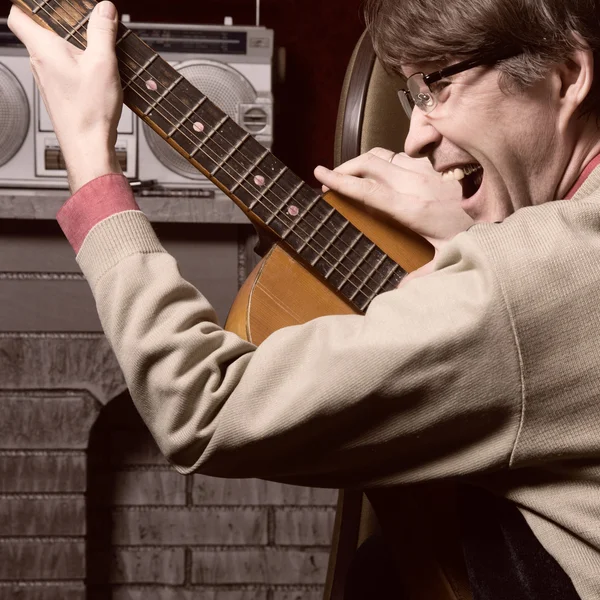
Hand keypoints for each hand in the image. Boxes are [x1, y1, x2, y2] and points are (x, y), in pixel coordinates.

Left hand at [8, 2, 122, 192]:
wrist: (88, 147)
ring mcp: (48, 81)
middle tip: (86, 24)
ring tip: (96, 50)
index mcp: (43, 48)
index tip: (52, 6)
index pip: (19, 15)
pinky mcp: (59, 94)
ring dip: (73, 47)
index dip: (29, 4)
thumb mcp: (103, 64)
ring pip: (54, 53)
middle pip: (40, 32)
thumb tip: (104, 8)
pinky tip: (97, 74)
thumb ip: (102, 32)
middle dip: (62, 25)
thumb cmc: (88, 111)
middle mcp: (40, 63)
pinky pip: (64, 71)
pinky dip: (78, 67)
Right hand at [314, 148, 473, 279]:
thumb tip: (400, 292)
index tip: (319, 174)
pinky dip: (386, 158)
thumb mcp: (448, 256)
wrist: (509, 204)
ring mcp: (425, 170)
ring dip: (364, 161)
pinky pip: (402, 154)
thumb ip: (422, 275)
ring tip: (352, 173)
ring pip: (384, 155)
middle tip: (330, 176)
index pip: (367, 190)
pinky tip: (384, 169)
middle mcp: (414, 183)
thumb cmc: (480, 229)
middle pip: (369, 163)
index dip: (340, 181)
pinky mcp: (436, 163)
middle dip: (344, 167)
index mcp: (411, 208)